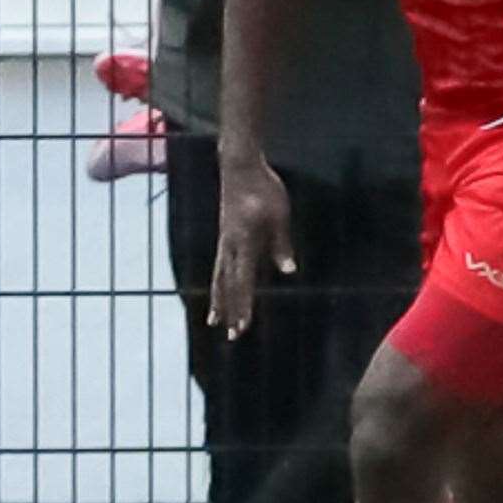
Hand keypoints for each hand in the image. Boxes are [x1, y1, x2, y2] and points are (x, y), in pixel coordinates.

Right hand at [207, 158, 294, 338]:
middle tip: (232, 336)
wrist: (239, 165)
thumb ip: (281, 244)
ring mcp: (224, 242)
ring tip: (214, 323)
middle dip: (231, 312)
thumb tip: (288, 271)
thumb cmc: (264, 188)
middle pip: (228, 285)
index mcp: (244, 242)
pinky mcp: (224, 237)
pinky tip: (217, 291)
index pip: (243, 281)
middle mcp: (230, 247)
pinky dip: (218, 284)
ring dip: (219, 302)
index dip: (243, 305)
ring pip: (219, 278)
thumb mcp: (279, 215)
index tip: (243, 327)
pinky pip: (219, 266)